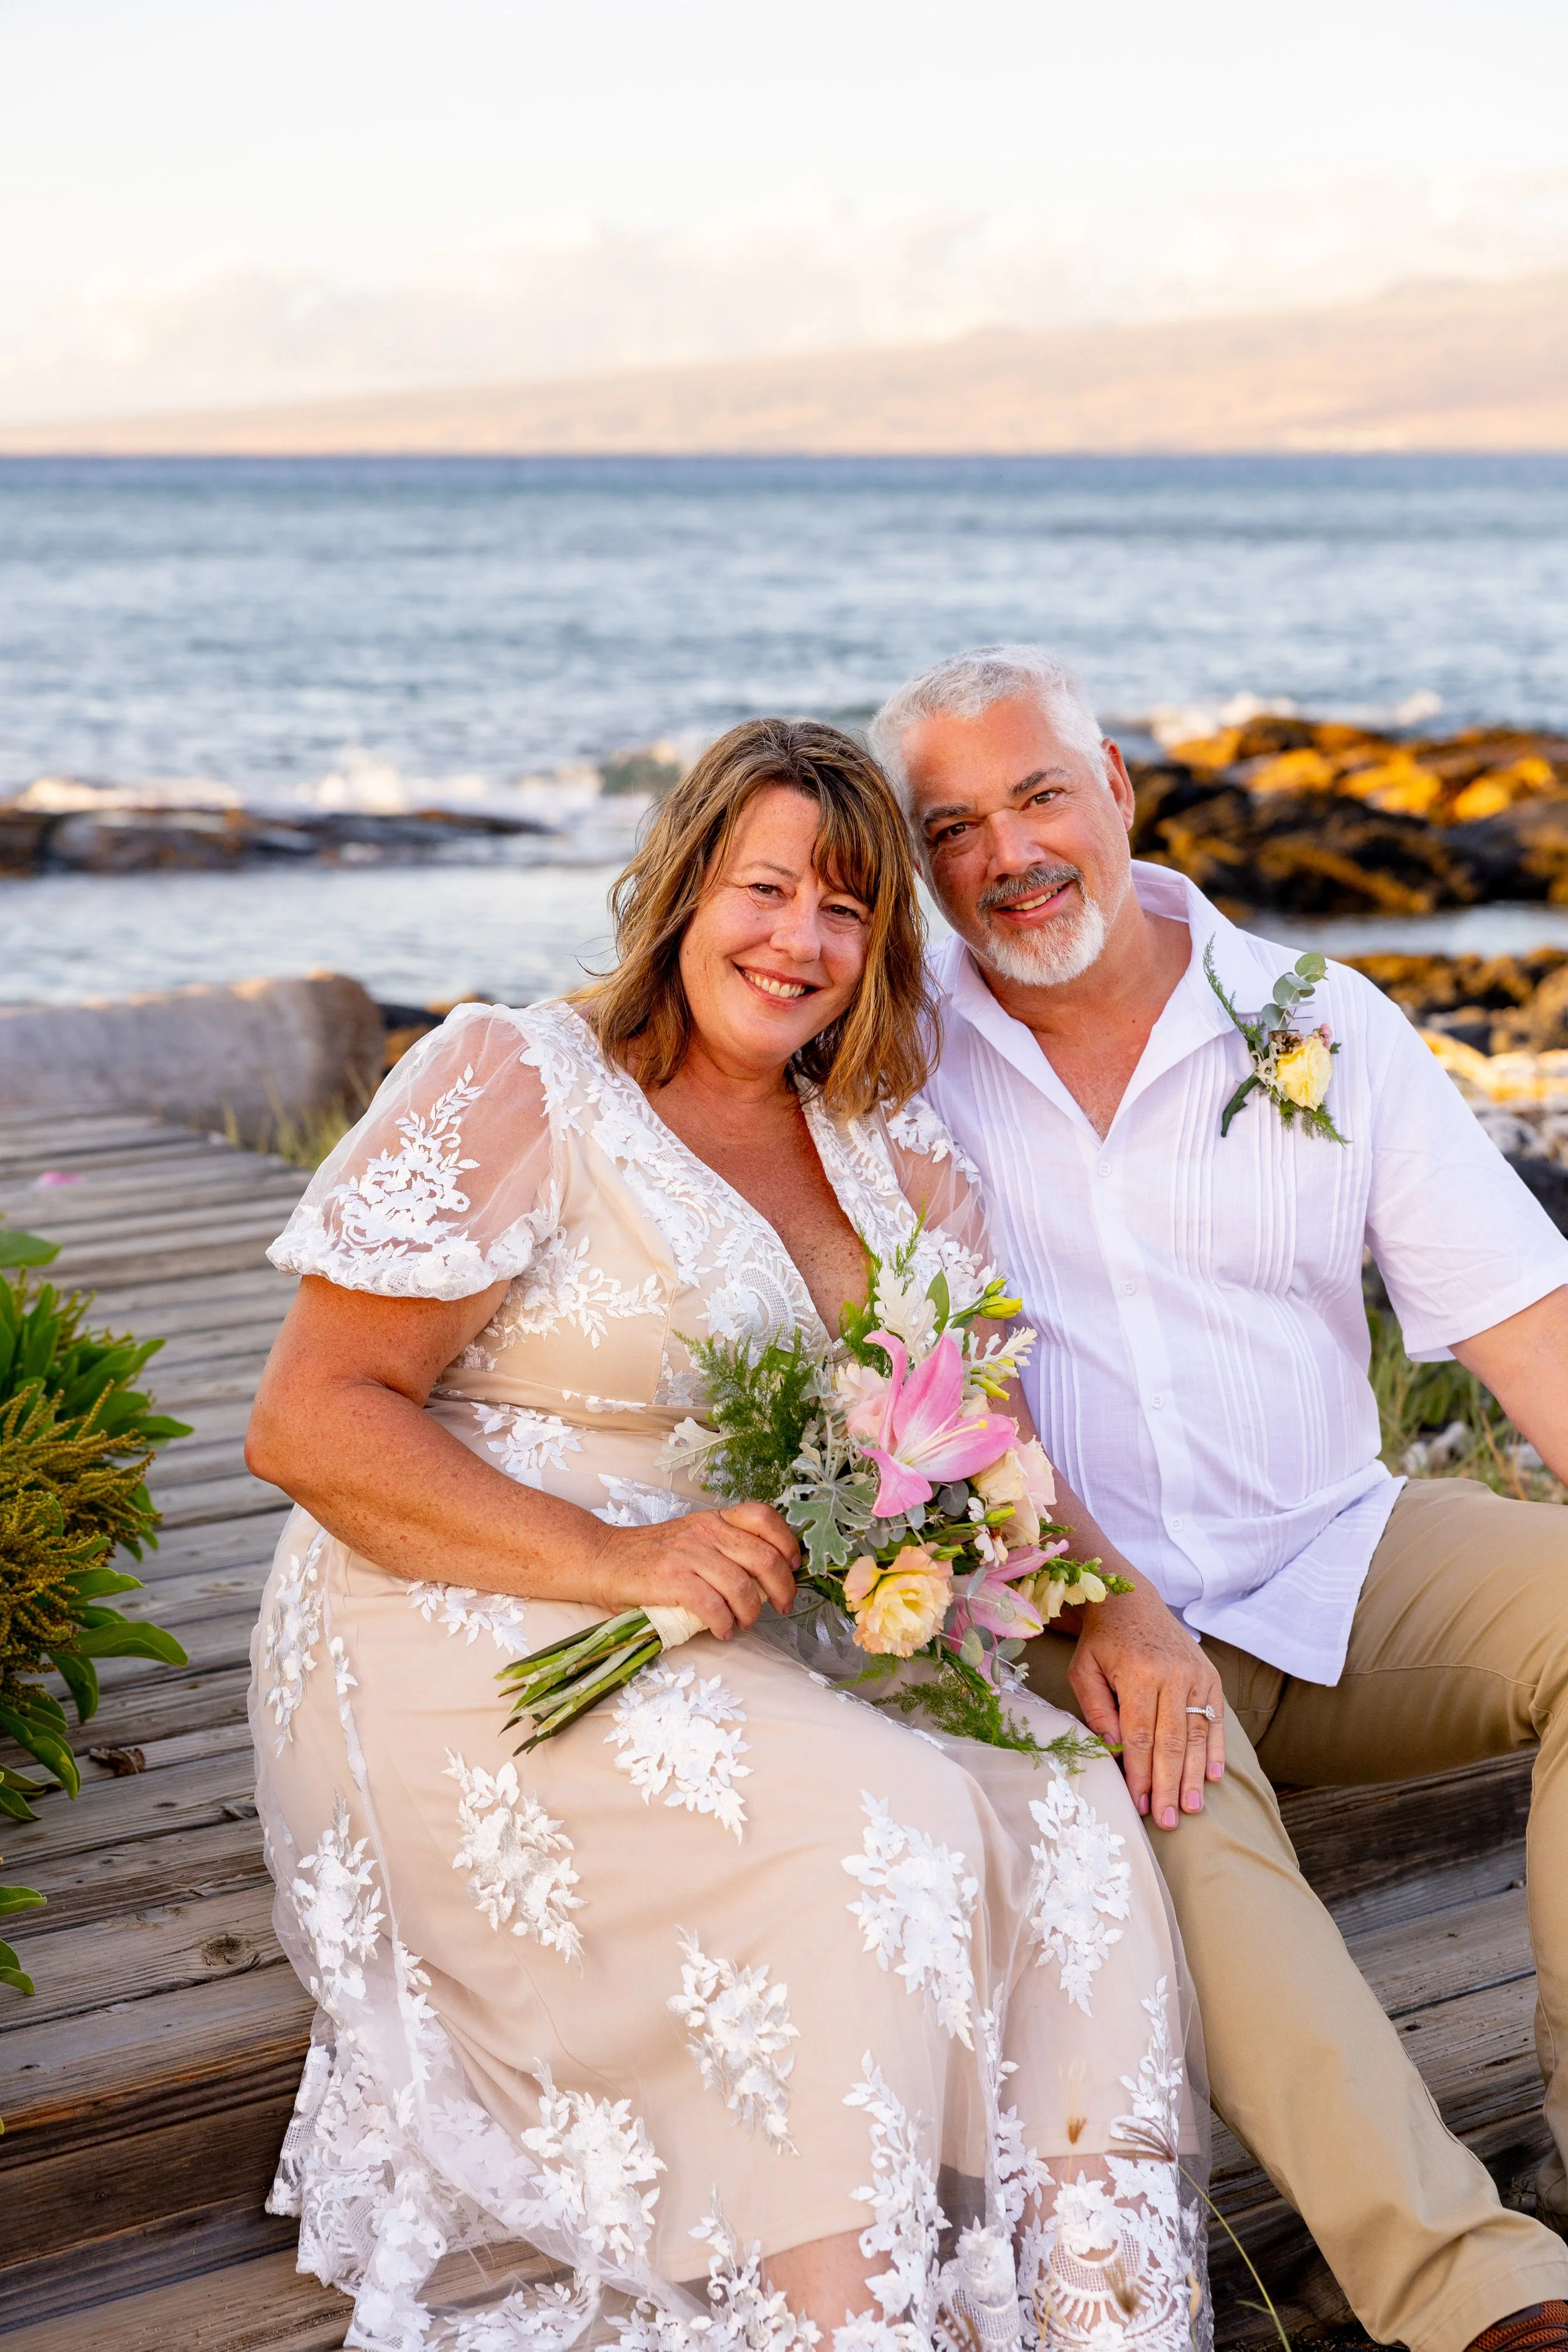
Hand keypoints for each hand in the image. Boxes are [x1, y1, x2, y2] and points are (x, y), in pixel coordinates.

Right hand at [588, 1501, 798, 1640]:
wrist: (603, 1559)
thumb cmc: (651, 1557)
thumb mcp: (693, 1539)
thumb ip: (725, 1549)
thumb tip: (767, 1578)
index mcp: (714, 1519)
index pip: (763, 1516)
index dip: (787, 1542)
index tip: (794, 1566)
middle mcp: (705, 1531)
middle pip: (764, 1557)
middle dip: (782, 1588)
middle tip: (781, 1607)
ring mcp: (688, 1554)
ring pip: (742, 1586)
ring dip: (751, 1613)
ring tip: (744, 1624)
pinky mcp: (671, 1579)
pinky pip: (713, 1605)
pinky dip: (724, 1623)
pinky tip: (723, 1631)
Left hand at [1067, 1577, 1224, 1828]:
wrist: (1133, 1601)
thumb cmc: (1103, 1642)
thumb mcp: (1084, 1670)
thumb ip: (1096, 1710)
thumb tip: (1114, 1751)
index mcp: (1139, 1673)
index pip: (1141, 1736)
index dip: (1141, 1774)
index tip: (1139, 1804)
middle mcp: (1173, 1674)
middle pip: (1173, 1741)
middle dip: (1168, 1785)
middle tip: (1166, 1820)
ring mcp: (1196, 1674)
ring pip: (1198, 1735)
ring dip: (1194, 1775)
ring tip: (1190, 1808)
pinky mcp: (1211, 1675)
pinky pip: (1216, 1718)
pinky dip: (1216, 1749)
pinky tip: (1213, 1777)